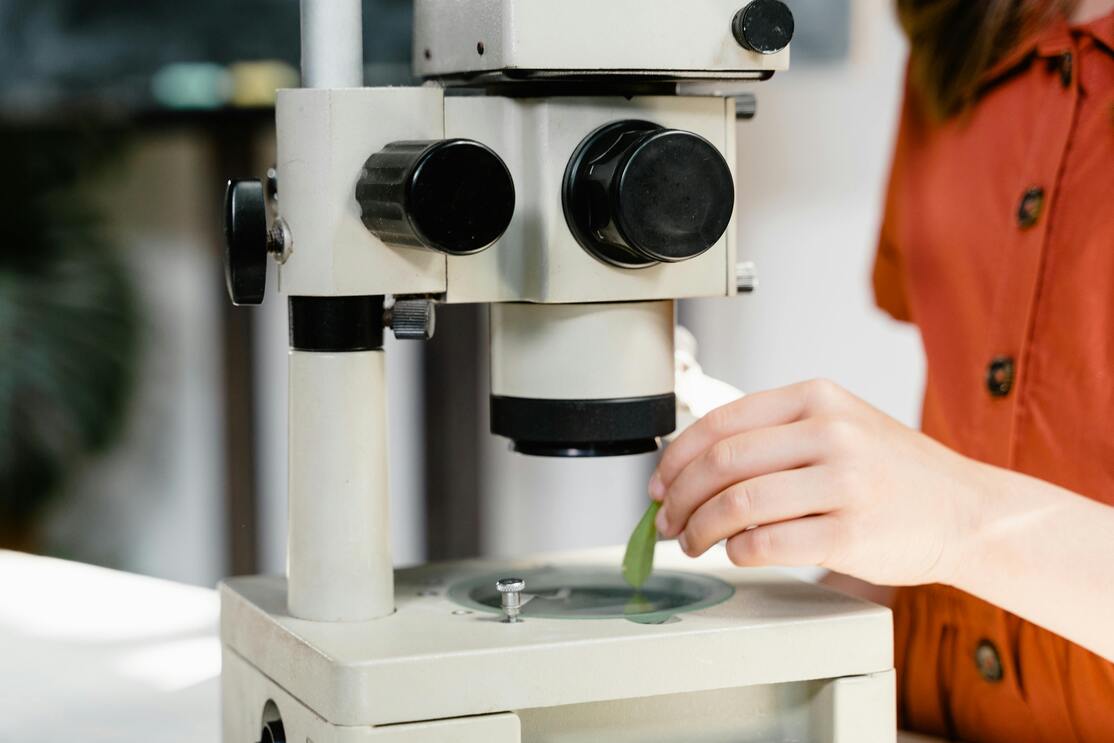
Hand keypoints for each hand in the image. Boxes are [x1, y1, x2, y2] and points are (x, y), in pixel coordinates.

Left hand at [649, 379, 991, 586]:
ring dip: (700, 529)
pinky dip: (738, 552)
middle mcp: (830, 432)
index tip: (659, 483)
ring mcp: (843, 482)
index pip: (720, 421)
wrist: (966, 510)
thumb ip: (774, 435)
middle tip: (668, 521)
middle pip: (721, 464)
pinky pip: (767, 544)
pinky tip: (736, 553)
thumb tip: (691, 467)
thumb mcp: (840, 425)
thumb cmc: (893, 472)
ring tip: (694, 541)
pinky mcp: (851, 533)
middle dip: (680, 498)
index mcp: (817, 398)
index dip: (676, 457)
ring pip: (737, 504)